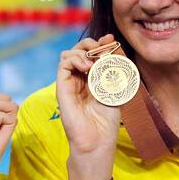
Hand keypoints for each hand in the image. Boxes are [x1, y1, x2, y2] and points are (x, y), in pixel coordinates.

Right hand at [56, 34, 121, 179]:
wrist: (97, 139)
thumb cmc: (107, 120)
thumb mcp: (116, 90)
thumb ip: (113, 71)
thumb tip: (112, 49)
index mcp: (92, 79)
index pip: (92, 54)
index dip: (100, 44)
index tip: (111, 40)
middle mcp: (79, 79)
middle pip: (78, 50)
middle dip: (91, 44)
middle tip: (103, 47)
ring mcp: (70, 82)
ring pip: (68, 54)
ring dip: (82, 51)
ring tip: (94, 61)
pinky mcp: (62, 87)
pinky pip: (63, 64)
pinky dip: (75, 59)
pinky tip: (87, 67)